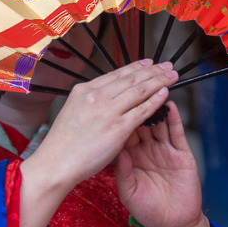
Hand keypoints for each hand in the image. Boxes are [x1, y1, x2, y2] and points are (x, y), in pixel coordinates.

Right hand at [31, 60, 177, 190]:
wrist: (55, 164)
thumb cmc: (63, 144)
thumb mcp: (74, 111)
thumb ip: (91, 103)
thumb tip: (106, 97)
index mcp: (84, 90)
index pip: (116, 74)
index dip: (136, 67)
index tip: (149, 63)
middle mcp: (96, 96)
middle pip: (131, 78)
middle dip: (152, 70)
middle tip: (167, 65)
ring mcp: (107, 111)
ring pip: (139, 90)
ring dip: (159, 81)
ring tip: (172, 76)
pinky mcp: (117, 128)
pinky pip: (142, 110)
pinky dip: (155, 100)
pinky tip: (164, 93)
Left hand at [115, 101, 202, 226]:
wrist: (174, 224)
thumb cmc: (148, 210)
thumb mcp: (128, 191)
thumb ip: (123, 170)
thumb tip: (116, 151)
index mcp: (132, 156)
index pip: (123, 130)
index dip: (119, 115)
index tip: (112, 100)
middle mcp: (147, 149)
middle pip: (141, 120)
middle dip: (137, 104)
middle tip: (132, 87)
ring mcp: (165, 150)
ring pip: (158, 122)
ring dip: (155, 105)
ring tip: (150, 89)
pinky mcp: (182, 154)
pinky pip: (176, 133)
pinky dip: (173, 119)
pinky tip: (169, 106)